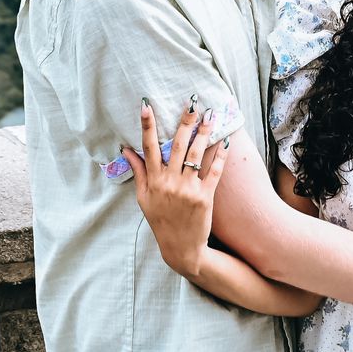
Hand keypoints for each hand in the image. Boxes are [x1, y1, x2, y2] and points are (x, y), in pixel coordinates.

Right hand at [120, 99, 228, 278]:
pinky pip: (214, 171)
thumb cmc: (161, 221)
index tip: (146, 105)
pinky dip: (220, 155)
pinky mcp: (205, 197)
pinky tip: (226, 140)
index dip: (147, 125)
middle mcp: (169, 182)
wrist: (180, 249)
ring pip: (197, 154)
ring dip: (204, 132)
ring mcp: (188, 189)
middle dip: (185, 122)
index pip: (148, 147)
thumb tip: (126, 149)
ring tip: (211, 115)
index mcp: (153, 181)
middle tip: (193, 103)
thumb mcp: (144, 198)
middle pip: (177, 145)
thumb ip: (138, 172)